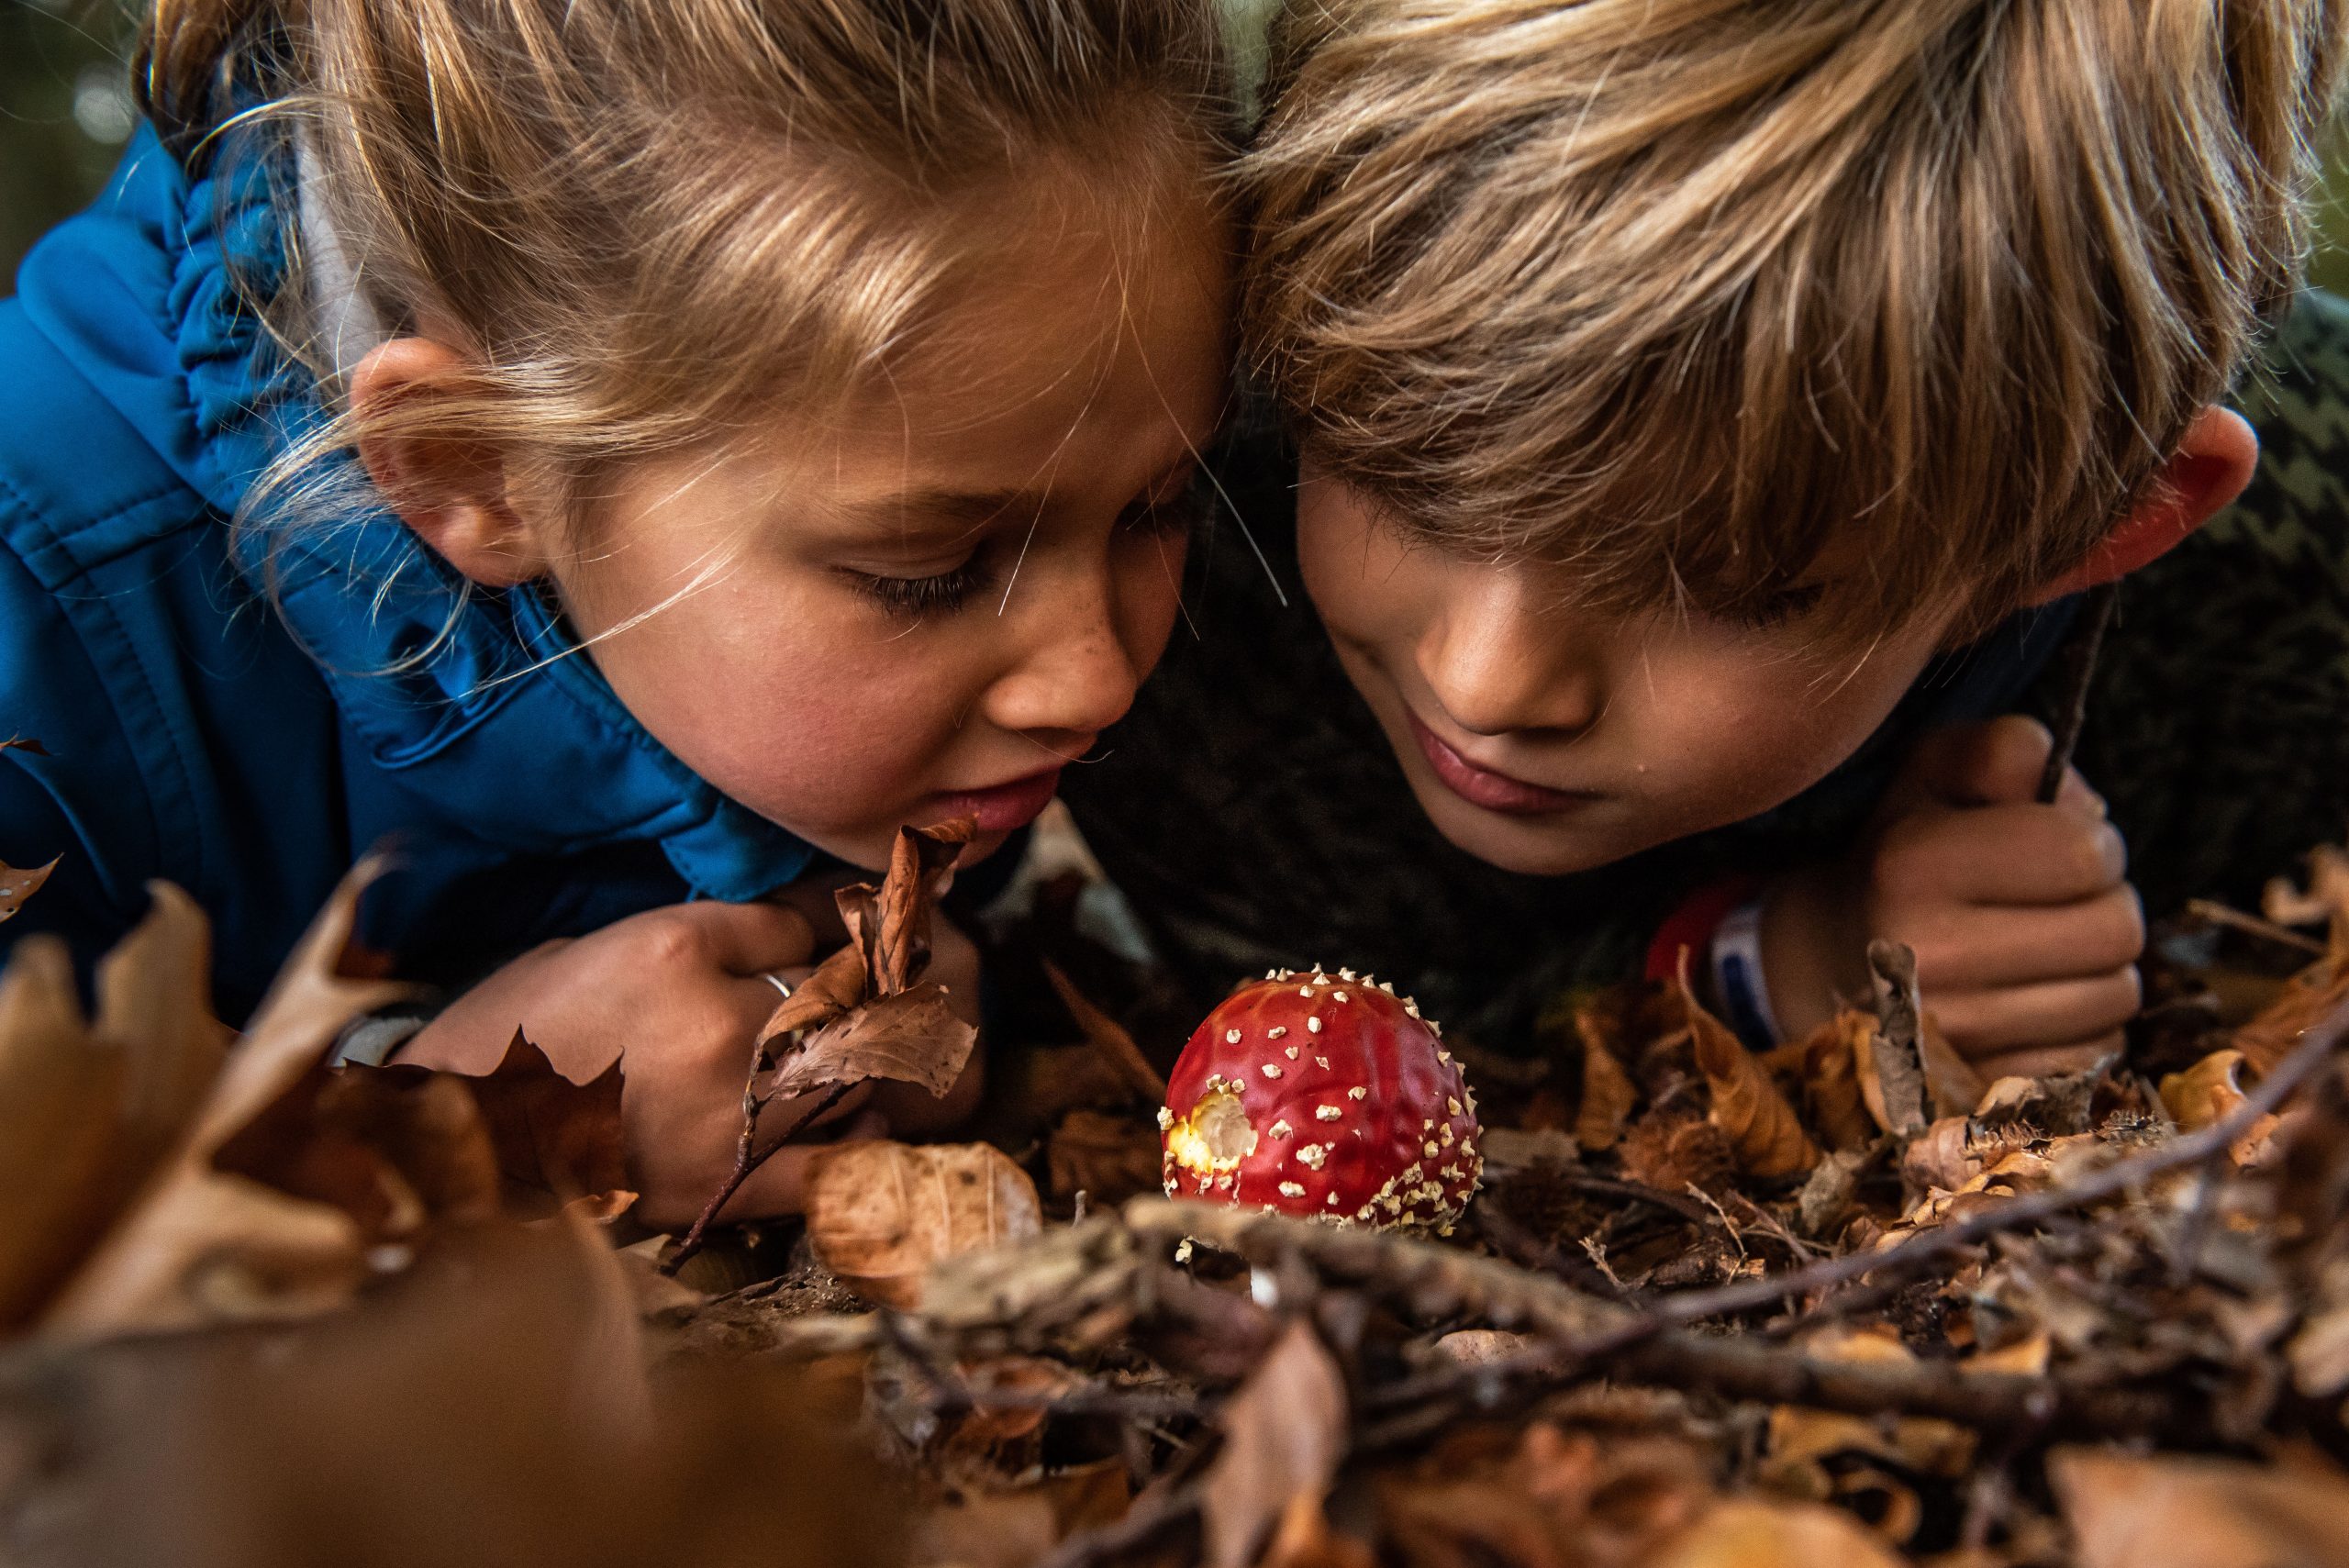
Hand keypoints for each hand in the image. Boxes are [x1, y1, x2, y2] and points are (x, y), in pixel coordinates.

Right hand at [395, 899, 874, 1229]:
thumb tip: (782, 934)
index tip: (807, 952)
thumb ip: (692, 940)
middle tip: (848, 1006)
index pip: (796, 928)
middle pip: (838, 997)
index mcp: (672, 950)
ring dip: (851, 1067)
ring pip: (848, 1071)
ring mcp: (730, 1110)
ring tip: (845, 1062)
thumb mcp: (591, 949)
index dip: (808, 940)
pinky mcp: (728, 1182)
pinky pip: (833, 1159)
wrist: (455, 1144)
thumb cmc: (510, 1036)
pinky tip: (857, 1127)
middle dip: (846, 1001)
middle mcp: (716, 1024)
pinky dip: (853, 1144)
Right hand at [1760, 715, 2143, 1079]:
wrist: (1830, 960)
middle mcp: (1924, 954)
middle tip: (2058, 899)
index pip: (2085, 853)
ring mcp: (1952, 1033)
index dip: (2091, 839)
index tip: (2055, 844)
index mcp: (1911, 865)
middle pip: (2116, 929)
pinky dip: (2082, 1025)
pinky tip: (2033, 1002)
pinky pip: (2097, 1053)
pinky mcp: (1979, 1087)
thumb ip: (2002, 750)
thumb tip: (2079, 805)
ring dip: (2096, 967)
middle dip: (2103, 903)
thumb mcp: (1935, 776)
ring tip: (2041, 949)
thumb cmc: (1906, 855)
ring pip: (2117, 995)